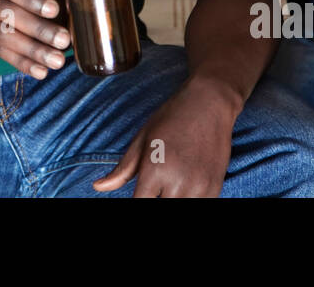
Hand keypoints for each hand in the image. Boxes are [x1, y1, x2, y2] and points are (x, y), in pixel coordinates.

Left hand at [93, 77, 240, 196]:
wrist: (210, 103)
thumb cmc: (172, 117)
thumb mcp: (142, 140)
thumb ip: (122, 170)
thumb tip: (98, 187)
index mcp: (155, 169)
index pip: (140, 204)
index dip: (137, 201)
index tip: (138, 195)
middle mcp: (178, 182)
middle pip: (160, 209)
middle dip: (153, 199)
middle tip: (153, 186)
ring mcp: (200, 187)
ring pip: (180, 209)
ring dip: (170, 200)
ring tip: (167, 184)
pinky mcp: (215, 188)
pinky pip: (199, 206)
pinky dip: (187, 199)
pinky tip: (183, 186)